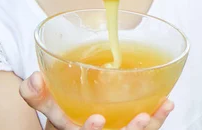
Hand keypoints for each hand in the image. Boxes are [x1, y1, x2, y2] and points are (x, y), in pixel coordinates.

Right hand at [19, 72, 173, 129]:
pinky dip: (159, 116)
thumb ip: (37, 92)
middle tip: (140, 119)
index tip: (97, 119)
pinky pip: (148, 128)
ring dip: (150, 125)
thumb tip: (34, 77)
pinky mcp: (131, 129)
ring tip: (160, 108)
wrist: (75, 121)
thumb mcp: (48, 104)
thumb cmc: (65, 111)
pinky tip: (167, 102)